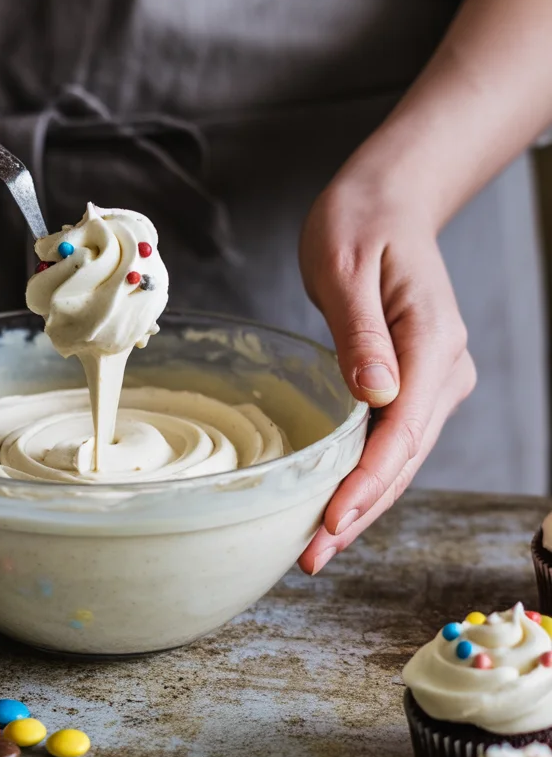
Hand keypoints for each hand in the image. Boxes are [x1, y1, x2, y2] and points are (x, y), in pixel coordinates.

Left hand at [296, 174, 476, 574]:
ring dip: (362, 503)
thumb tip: (375, 396)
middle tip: (311, 556)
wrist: (390, 199)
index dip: (367, 482)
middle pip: (405, 457)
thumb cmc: (361, 221)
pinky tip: (335, 503)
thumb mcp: (345, 265)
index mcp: (432, 341)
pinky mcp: (418, 382)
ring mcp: (436, 379)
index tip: (331, 522)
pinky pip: (394, 440)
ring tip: (316, 547)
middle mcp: (445, 368)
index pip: (403, 430)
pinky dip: (365, 475)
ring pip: (402, 457)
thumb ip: (360, 332)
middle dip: (360, 511)